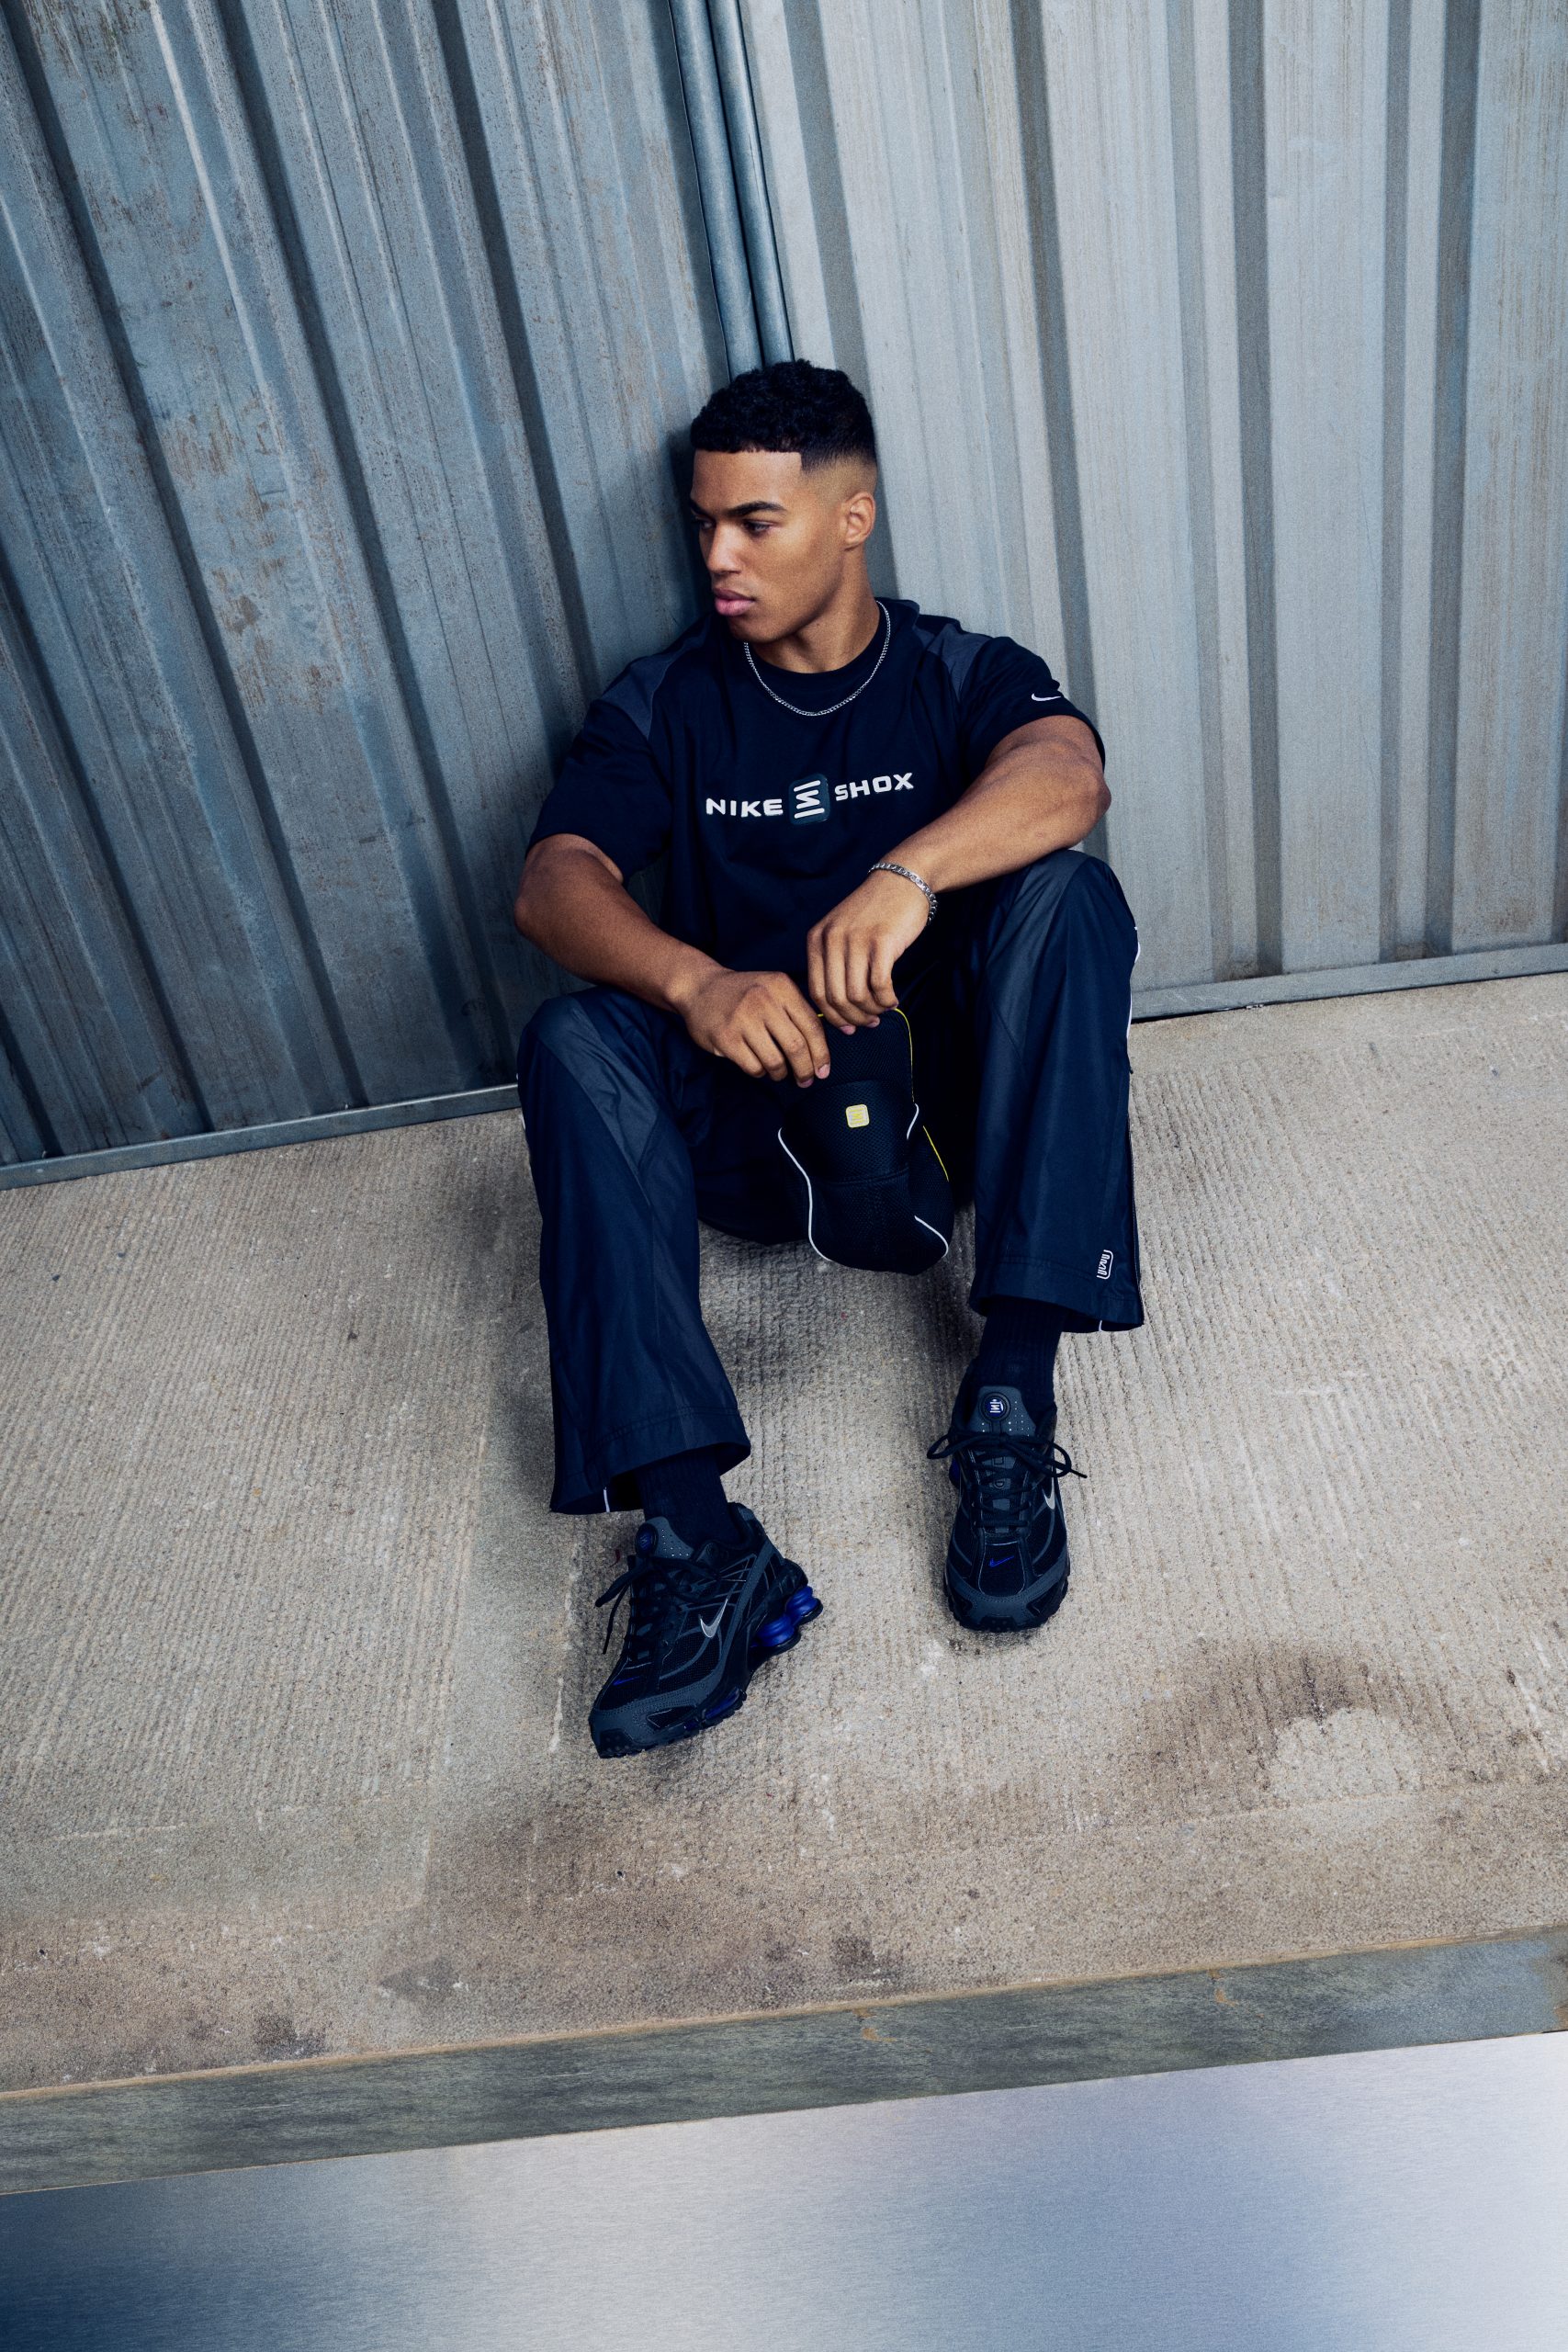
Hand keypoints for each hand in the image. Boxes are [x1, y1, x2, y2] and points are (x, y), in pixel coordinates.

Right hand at [676, 966, 832, 1084]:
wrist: (700, 987)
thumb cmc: (744, 993)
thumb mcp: (773, 989)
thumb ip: (797, 1011)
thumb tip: (821, 1051)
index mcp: (781, 986)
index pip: (812, 1026)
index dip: (822, 1053)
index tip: (823, 1070)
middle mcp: (763, 1000)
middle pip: (797, 1046)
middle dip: (805, 1070)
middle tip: (806, 1080)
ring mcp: (743, 1019)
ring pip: (776, 1061)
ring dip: (781, 1073)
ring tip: (779, 1072)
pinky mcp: (726, 1038)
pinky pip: (754, 1067)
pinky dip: (760, 1072)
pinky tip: (758, 1066)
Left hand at [806, 868, 928, 1029]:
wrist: (902, 880)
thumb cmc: (875, 912)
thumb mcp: (842, 932)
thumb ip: (834, 963)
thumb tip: (839, 1009)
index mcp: (817, 939)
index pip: (817, 992)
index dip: (833, 1017)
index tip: (849, 1028)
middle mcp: (831, 940)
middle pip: (836, 999)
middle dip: (854, 1018)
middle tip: (870, 1022)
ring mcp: (855, 940)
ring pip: (857, 996)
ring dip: (872, 1010)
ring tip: (883, 1009)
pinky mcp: (881, 942)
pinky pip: (879, 986)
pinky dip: (886, 1000)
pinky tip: (893, 999)